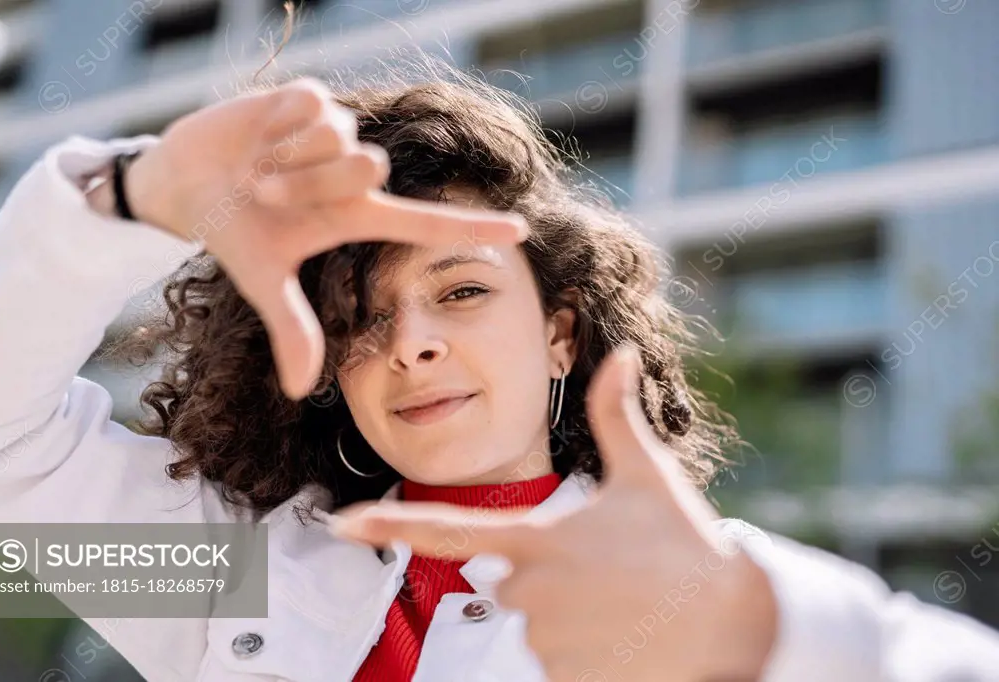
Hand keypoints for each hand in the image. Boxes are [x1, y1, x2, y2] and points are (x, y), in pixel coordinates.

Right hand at [123, 78, 526, 398]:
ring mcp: (335, 133)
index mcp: (357, 217)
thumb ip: (291, 328)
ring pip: (339, 136)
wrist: (187, 181)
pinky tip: (260, 134)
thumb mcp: (263, 281)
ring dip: (288, 157)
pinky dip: (276, 126)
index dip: (476, 228)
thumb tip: (300, 393)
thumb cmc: (236, 232)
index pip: (428, 223)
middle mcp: (356, 173)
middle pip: (373, 167)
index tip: (523, 232)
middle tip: (267, 193)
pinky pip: (311, 106)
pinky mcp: (309, 97)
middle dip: (312, 183)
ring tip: (259, 166)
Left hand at [331, 346, 778, 681]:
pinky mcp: (564, 680)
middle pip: (507, 579)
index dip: (389, 522)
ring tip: (624, 604)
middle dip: (546, 574)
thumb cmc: (686, 546)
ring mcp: (544, 642)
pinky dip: (584, 650)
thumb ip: (616, 414)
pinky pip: (556, 662)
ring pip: (535, 623)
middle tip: (608, 571)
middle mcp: (529, 590)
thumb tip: (618, 352)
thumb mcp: (648, 474)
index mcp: (537, 536)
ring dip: (570, 614)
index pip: (446, 526)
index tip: (342, 519)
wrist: (736, 625)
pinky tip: (625, 636)